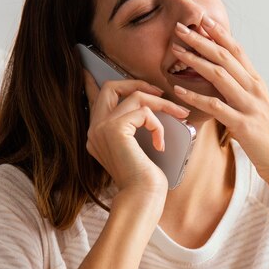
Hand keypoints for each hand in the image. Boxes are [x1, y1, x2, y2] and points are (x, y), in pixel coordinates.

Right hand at [83, 71, 189, 195]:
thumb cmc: (145, 180)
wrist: (142, 199)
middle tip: (160, 92)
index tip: (90, 69)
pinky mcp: (114, 130)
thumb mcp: (138, 148)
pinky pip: (144, 112)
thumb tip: (147, 107)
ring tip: (179, 115)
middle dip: (138, 84)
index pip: (92, 99)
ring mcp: (101, 128)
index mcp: (97, 134)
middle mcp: (94, 129)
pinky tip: (161, 144)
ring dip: (162, 104)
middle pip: (111, 87)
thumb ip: (134, 128)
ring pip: (135, 96)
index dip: (92, 82)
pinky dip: (159, 125)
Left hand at [171, 17, 268, 187]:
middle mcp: (254, 89)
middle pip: (225, 57)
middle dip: (202, 40)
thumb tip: (224, 81)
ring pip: (220, 75)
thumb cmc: (268, 138)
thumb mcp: (257, 108)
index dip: (219, 33)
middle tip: (180, 28)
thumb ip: (242, 93)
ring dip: (196, 61)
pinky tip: (179, 90)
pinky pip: (216, 106)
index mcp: (257, 83)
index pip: (237, 50)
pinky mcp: (243, 125)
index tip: (202, 19)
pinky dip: (195, 97)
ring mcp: (250, 105)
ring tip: (176, 51)